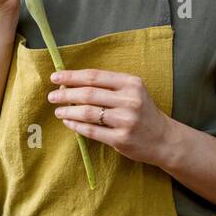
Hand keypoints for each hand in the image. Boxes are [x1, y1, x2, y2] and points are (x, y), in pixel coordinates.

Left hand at [47, 66, 172, 167]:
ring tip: (58, 111)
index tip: (55, 77)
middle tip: (52, 96)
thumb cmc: (142, 111)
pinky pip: (92, 131)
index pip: (95, 76)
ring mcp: (126, 120)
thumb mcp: (132, 91)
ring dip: (69, 111)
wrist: (164, 139)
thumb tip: (72, 83)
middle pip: (89, 93)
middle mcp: (129, 100)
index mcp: (131, 83)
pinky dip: (76, 126)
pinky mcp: (121, 139)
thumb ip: (108, 86)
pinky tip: (68, 123)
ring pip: (88, 112)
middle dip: (66, 94)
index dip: (72, 76)